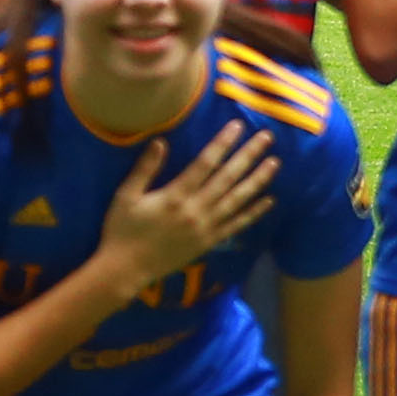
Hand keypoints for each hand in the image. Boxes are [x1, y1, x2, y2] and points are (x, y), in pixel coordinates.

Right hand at [94, 127, 277, 289]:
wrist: (126, 270)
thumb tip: (161, 141)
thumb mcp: (126, 195)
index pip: (205, 163)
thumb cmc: (122, 229)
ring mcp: (205, 228)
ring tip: (275, 163)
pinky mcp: (209, 242)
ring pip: (238, 200)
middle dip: (249, 155)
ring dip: (258, 180)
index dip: (223, 143)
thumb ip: (145, 168)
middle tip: (266, 137)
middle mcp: (196, 210)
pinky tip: (269, 201)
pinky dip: (254, 213)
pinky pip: (236, 225)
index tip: (237, 125)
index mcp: (175, 195)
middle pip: (228, 178)